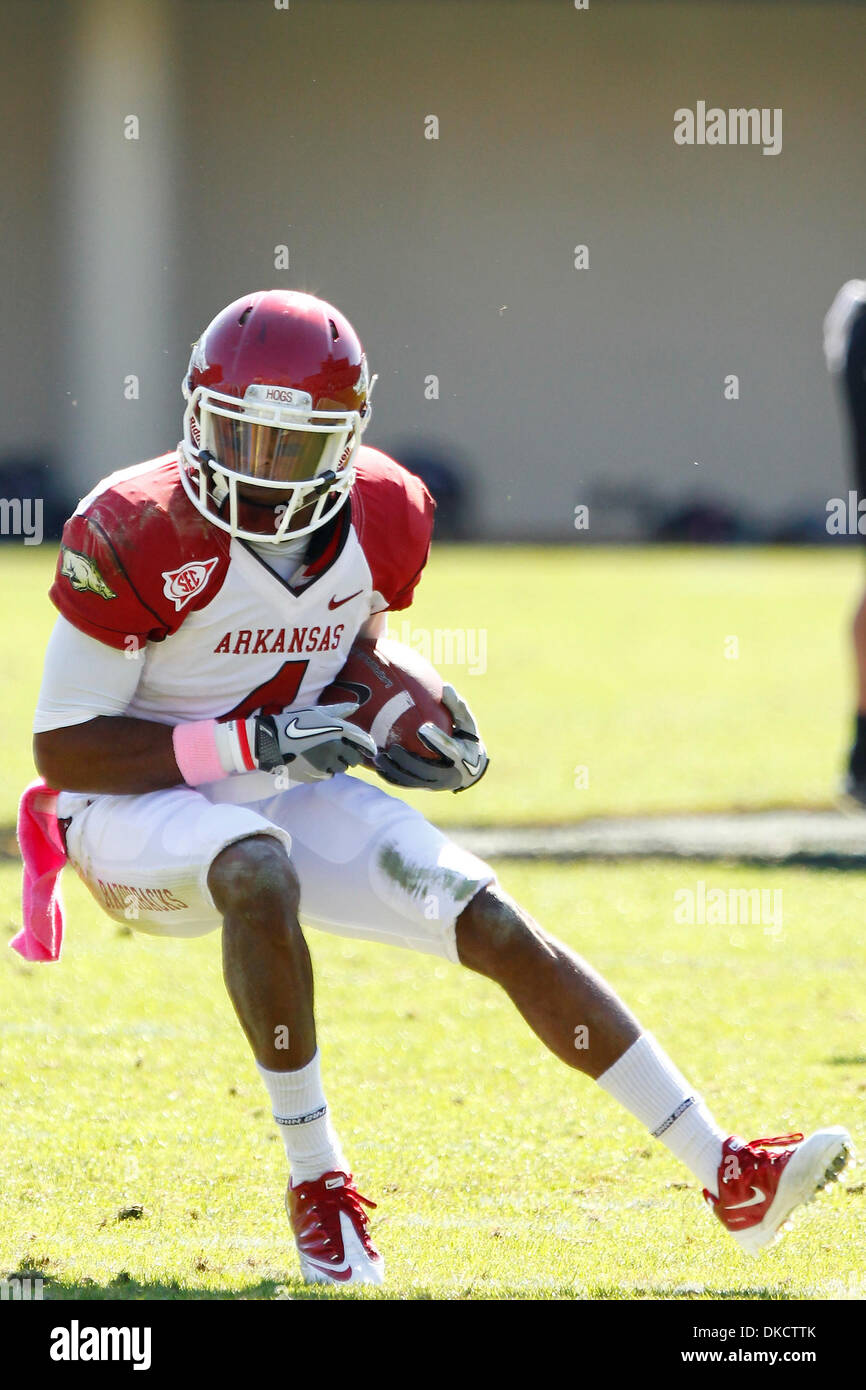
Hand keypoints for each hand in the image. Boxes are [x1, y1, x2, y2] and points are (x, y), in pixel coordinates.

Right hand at [252, 703, 376, 780]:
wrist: (271, 741)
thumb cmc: (294, 723)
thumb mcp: (316, 712)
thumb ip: (338, 711)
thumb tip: (356, 706)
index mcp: (336, 730)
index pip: (362, 740)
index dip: (369, 746)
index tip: (372, 751)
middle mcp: (334, 747)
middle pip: (354, 758)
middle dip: (351, 756)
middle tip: (343, 752)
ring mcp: (325, 763)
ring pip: (342, 768)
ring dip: (338, 763)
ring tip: (324, 755)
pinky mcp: (316, 775)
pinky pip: (329, 775)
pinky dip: (326, 770)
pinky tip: (316, 762)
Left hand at [374, 684, 488, 792]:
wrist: (470, 769)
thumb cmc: (467, 739)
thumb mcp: (467, 722)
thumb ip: (457, 706)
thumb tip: (445, 686)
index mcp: (462, 756)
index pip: (449, 749)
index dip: (436, 740)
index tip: (422, 728)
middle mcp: (448, 774)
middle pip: (425, 770)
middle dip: (408, 761)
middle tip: (393, 749)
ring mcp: (435, 784)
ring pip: (412, 780)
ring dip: (394, 771)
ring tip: (378, 759)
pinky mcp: (424, 787)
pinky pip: (405, 783)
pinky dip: (390, 776)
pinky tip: (375, 766)